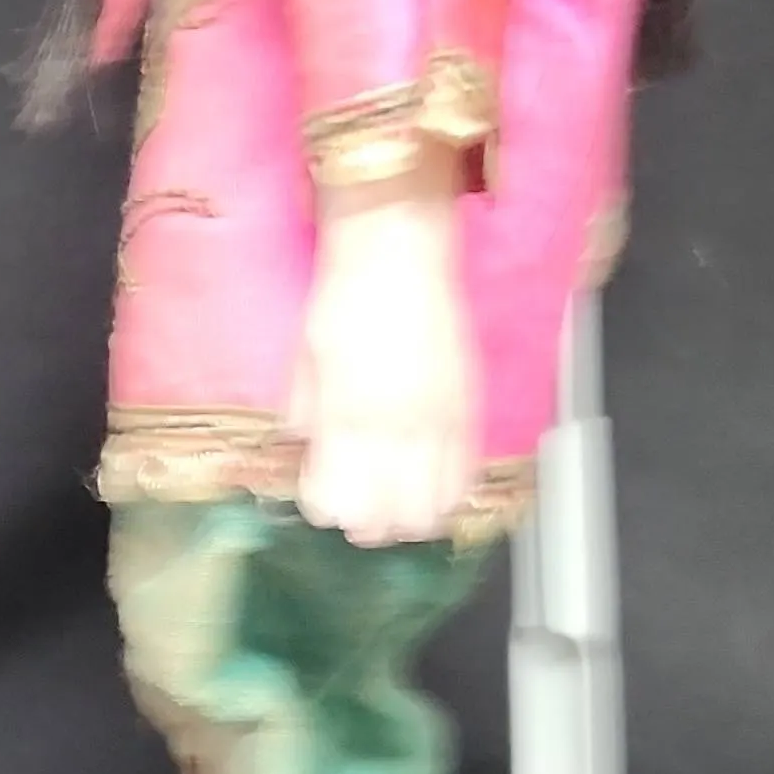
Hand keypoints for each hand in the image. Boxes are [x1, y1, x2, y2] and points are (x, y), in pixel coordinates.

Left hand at [285, 164, 476, 545]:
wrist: (400, 252)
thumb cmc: (344, 297)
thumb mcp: (304, 359)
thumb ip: (306, 414)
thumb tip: (305, 448)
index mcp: (349, 416)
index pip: (338, 501)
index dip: (325, 505)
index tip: (318, 489)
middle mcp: (398, 428)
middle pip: (389, 519)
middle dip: (367, 521)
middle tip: (354, 501)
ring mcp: (439, 422)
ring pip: (432, 508)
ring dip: (408, 513)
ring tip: (392, 495)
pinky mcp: (468, 410)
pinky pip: (464, 475)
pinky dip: (445, 492)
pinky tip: (428, 482)